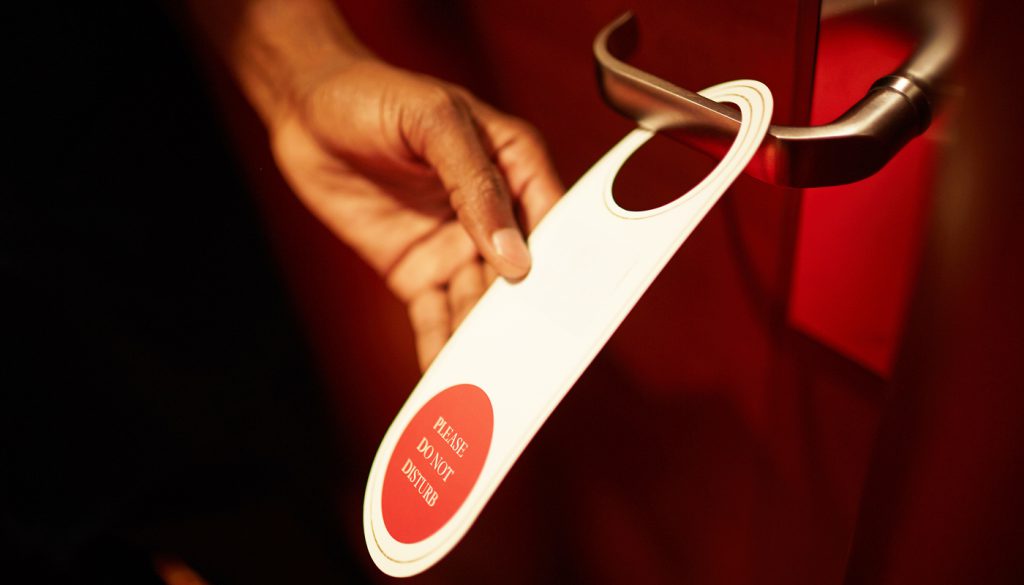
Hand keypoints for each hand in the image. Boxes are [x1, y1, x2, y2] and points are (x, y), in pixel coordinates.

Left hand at [269, 58, 562, 368]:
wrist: (303, 111)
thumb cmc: (374, 94)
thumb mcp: (434, 123)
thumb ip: (476, 185)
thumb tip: (514, 256)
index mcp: (514, 166)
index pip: (553, 224)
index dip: (564, 266)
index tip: (568, 311)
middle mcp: (492, 212)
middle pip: (519, 276)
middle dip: (525, 319)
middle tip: (531, 365)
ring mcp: (454, 246)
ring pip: (478, 305)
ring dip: (483, 344)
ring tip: (490, 383)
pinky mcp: (416, 270)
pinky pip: (435, 317)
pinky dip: (440, 349)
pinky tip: (447, 378)